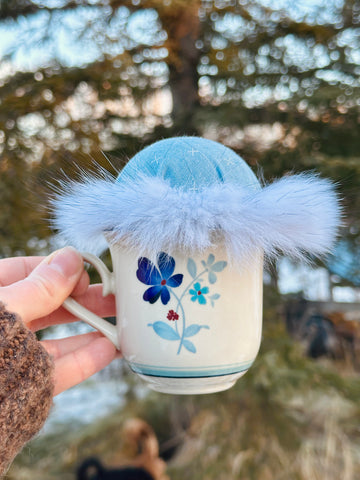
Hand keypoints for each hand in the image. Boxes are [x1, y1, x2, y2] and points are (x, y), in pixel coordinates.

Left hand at [0, 247, 118, 395]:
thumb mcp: (3, 308)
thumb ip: (40, 287)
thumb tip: (71, 259)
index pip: (27, 271)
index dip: (59, 269)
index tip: (86, 273)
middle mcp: (1, 325)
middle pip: (48, 305)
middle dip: (83, 299)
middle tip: (115, 296)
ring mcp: (12, 356)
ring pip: (57, 338)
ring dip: (90, 330)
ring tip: (121, 322)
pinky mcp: (25, 385)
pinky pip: (58, 368)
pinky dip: (86, 358)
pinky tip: (110, 348)